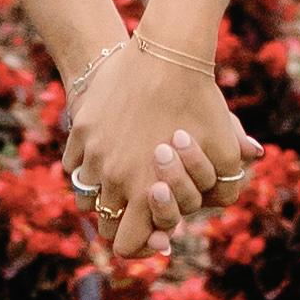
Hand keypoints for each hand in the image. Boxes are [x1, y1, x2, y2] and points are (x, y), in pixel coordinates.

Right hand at [64, 28, 245, 273]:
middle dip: (120, 220)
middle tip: (138, 207)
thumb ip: (226, 184)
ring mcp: (91, 152)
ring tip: (122, 179)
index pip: (127, 244)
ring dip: (102, 191)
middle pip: (103, 222)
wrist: (168, 54)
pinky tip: (106, 153)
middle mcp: (112, 178)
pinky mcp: (80, 127)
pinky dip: (86, 164)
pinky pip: (73, 161)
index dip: (139, 245)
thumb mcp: (224, 147)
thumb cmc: (200, 103)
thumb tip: (218, 203)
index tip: (152, 234)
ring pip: (85, 191)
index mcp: (146, 191)